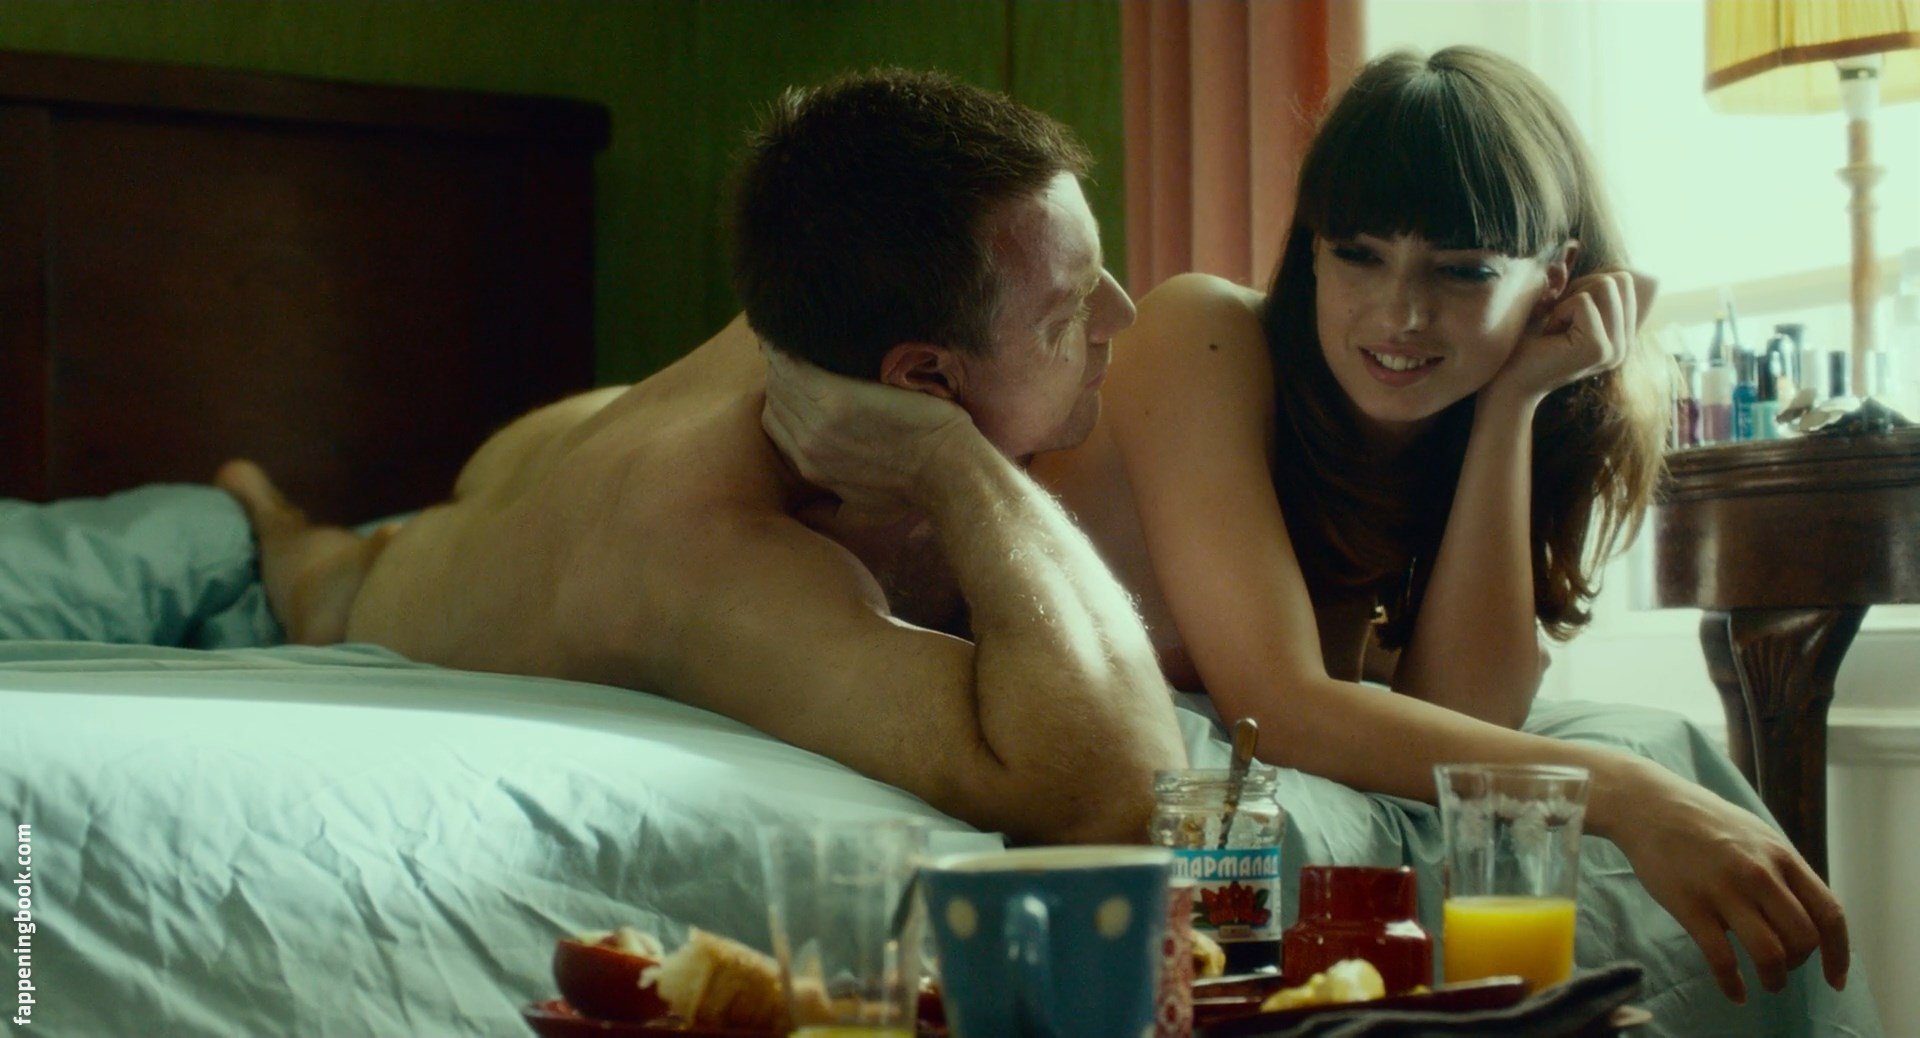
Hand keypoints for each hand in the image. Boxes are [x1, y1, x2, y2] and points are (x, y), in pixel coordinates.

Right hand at [760, 346, 974, 521]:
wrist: (950, 473)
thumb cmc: (918, 490)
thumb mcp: (865, 513)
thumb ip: (833, 509)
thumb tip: (815, 514)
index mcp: (810, 466)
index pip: (776, 418)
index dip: (786, 392)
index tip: (801, 372)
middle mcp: (806, 445)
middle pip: (777, 393)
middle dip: (785, 368)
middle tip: (804, 343)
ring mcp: (818, 423)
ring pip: (783, 374)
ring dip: (789, 349)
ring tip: (802, 326)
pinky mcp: (837, 399)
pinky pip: (795, 362)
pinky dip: (791, 342)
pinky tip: (797, 321)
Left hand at [1486, 269, 1654, 406]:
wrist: (1506, 383)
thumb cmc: (1526, 344)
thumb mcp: (1559, 308)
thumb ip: (1578, 283)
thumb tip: (1574, 245)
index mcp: (1622, 334)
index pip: (1624, 280)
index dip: (1588, 284)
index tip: (1565, 312)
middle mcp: (1626, 343)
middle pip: (1619, 279)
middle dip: (1582, 288)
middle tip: (1558, 318)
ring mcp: (1616, 348)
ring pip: (1605, 285)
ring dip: (1571, 300)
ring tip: (1555, 327)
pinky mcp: (1599, 349)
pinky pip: (1584, 302)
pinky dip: (1560, 311)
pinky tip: (1550, 335)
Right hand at [1607, 766, 1847, 1002]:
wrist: (1648, 805)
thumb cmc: (1704, 821)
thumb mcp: (1757, 836)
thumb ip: (1783, 871)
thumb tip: (1805, 914)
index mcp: (1782, 856)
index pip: (1828, 913)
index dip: (1838, 953)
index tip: (1835, 979)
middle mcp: (1760, 874)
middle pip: (1802, 939)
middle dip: (1799, 964)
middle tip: (1783, 966)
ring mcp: (1724, 890)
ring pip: (1769, 953)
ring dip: (1774, 979)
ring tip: (1767, 982)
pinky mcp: (1690, 906)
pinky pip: (1721, 958)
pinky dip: (1733, 984)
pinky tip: (1736, 993)